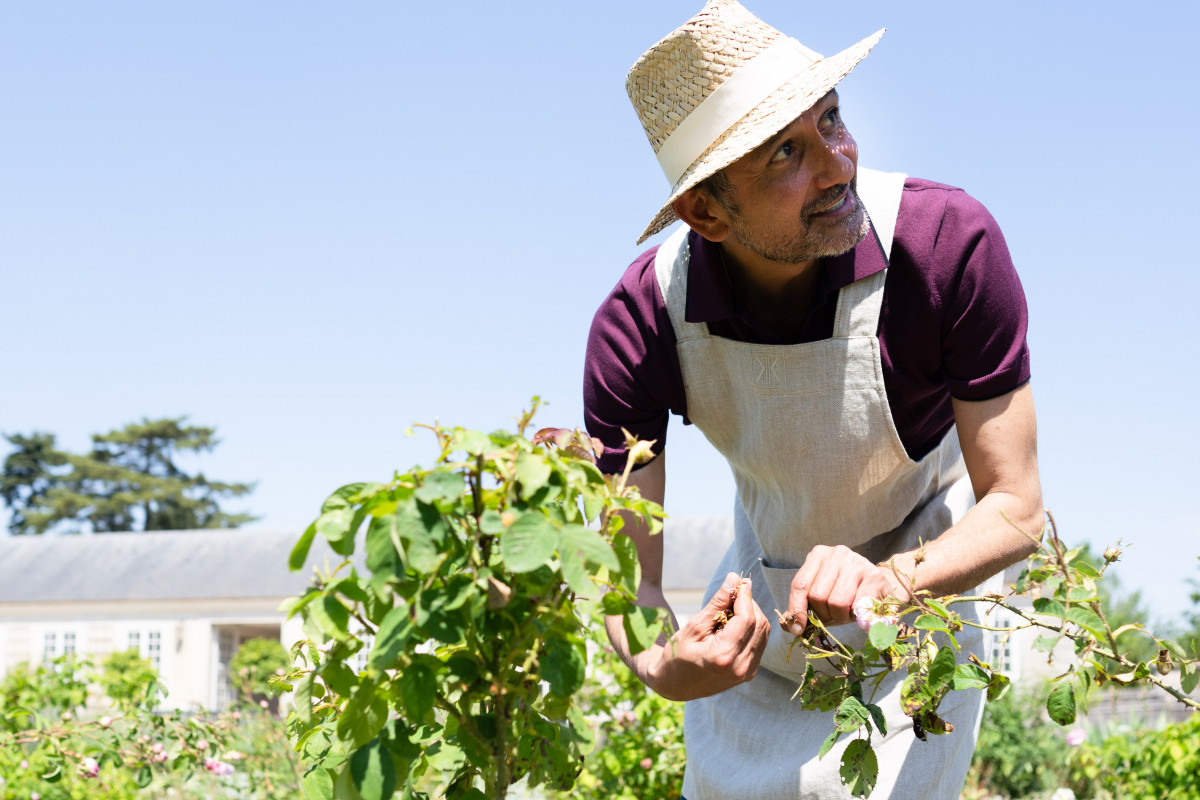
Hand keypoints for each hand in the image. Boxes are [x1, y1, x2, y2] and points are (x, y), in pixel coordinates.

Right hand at [646, 573, 770, 700]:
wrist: (675, 684)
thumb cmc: (678, 653)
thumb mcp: (694, 626)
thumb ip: (718, 603)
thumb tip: (735, 578)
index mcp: (723, 656)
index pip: (747, 618)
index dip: (745, 596)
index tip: (738, 582)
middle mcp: (740, 667)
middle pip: (759, 624)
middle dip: (749, 604)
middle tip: (732, 595)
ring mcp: (747, 672)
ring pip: (763, 632)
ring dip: (752, 615)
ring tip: (730, 611)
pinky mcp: (750, 672)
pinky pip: (759, 642)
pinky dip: (751, 628)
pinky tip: (734, 625)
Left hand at [783, 545, 902, 634]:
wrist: (879, 585)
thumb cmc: (845, 592)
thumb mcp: (820, 596)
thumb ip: (803, 609)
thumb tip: (788, 626)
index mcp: (818, 555)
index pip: (799, 584)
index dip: (797, 610)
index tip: (797, 629)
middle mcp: (836, 554)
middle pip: (818, 596)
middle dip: (824, 614)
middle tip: (832, 616)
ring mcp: (856, 562)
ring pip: (837, 602)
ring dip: (841, 617)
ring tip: (846, 613)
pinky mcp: (874, 576)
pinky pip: (857, 607)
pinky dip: (857, 617)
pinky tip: (860, 612)